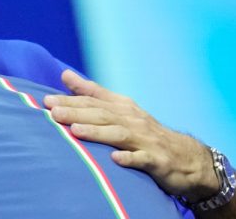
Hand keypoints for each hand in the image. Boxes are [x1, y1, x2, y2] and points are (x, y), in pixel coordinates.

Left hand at [43, 69, 217, 199]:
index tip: (47, 100)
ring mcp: (145, 140)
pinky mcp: (157, 161)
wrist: (187, 158)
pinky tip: (115, 160)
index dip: (70, 99)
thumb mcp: (121, 109)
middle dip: (76, 112)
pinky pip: (142, 159)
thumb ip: (93, 92)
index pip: (93, 101)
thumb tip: (65, 74)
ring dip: (97, 132)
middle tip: (53, 112)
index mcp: (123, 108)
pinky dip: (129, 159)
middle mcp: (133, 120)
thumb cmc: (145, 132)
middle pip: (101, 114)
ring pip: (118, 134)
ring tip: (75, 130)